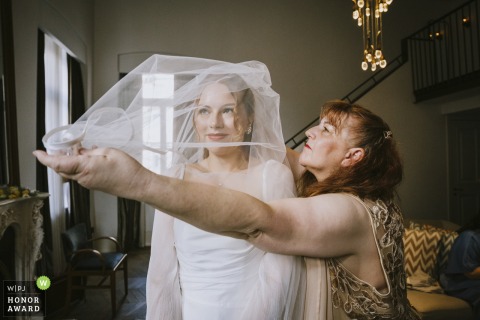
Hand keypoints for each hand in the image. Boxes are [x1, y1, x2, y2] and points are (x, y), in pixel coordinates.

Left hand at [33, 147, 147, 199]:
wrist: (137, 185)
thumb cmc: (127, 170)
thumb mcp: (108, 152)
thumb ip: (90, 152)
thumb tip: (80, 152)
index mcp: (85, 168)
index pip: (58, 163)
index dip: (45, 158)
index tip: (37, 153)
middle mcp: (84, 178)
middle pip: (61, 168)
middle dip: (55, 158)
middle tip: (56, 147)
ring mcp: (88, 183)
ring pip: (70, 171)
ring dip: (67, 161)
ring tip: (74, 149)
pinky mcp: (94, 184)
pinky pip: (79, 174)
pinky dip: (77, 165)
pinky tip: (86, 156)